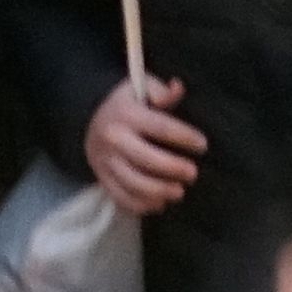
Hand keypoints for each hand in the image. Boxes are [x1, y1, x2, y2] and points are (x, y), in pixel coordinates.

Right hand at [85, 72, 205, 213]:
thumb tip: (177, 88)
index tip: (202, 145)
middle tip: (193, 174)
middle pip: (147, 159)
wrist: (89, 119)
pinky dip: (141, 205)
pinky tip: (160, 204)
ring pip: (133, 183)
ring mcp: (106, 161)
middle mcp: (114, 139)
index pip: (161, 127)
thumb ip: (161, 90)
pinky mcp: (102, 178)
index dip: (184, 137)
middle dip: (173, 168)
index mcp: (127, 114)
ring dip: (159, 191)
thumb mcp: (140, 86)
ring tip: (179, 192)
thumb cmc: (125, 103)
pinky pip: (121, 197)